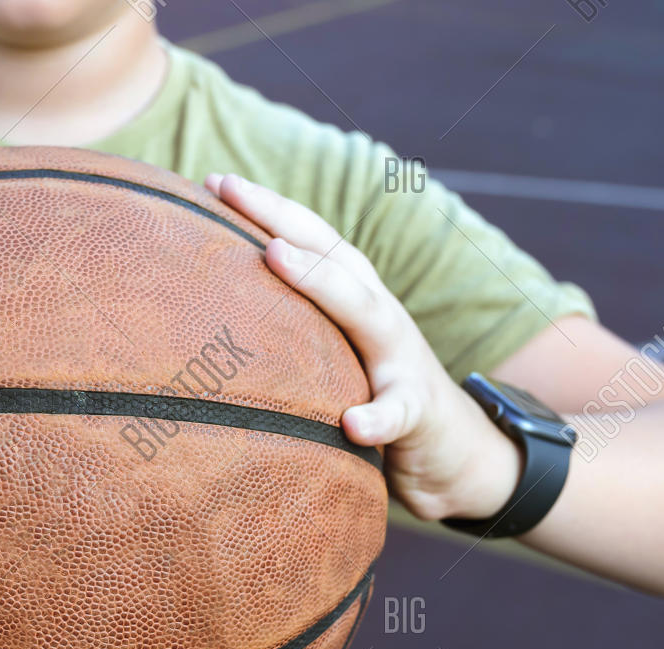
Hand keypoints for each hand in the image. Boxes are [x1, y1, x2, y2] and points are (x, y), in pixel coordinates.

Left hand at [206, 173, 520, 522]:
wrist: (452, 451)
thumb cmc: (373, 396)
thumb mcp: (330, 353)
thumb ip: (290, 328)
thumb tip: (216, 310)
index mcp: (354, 298)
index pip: (307, 240)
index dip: (263, 207)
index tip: (212, 181)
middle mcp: (380, 315)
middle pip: (332, 254)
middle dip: (280, 217)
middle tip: (230, 189)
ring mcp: (403, 360)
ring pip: (368, 314)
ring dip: (323, 283)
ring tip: (276, 257)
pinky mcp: (419, 413)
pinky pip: (398, 413)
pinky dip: (379, 416)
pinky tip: (354, 423)